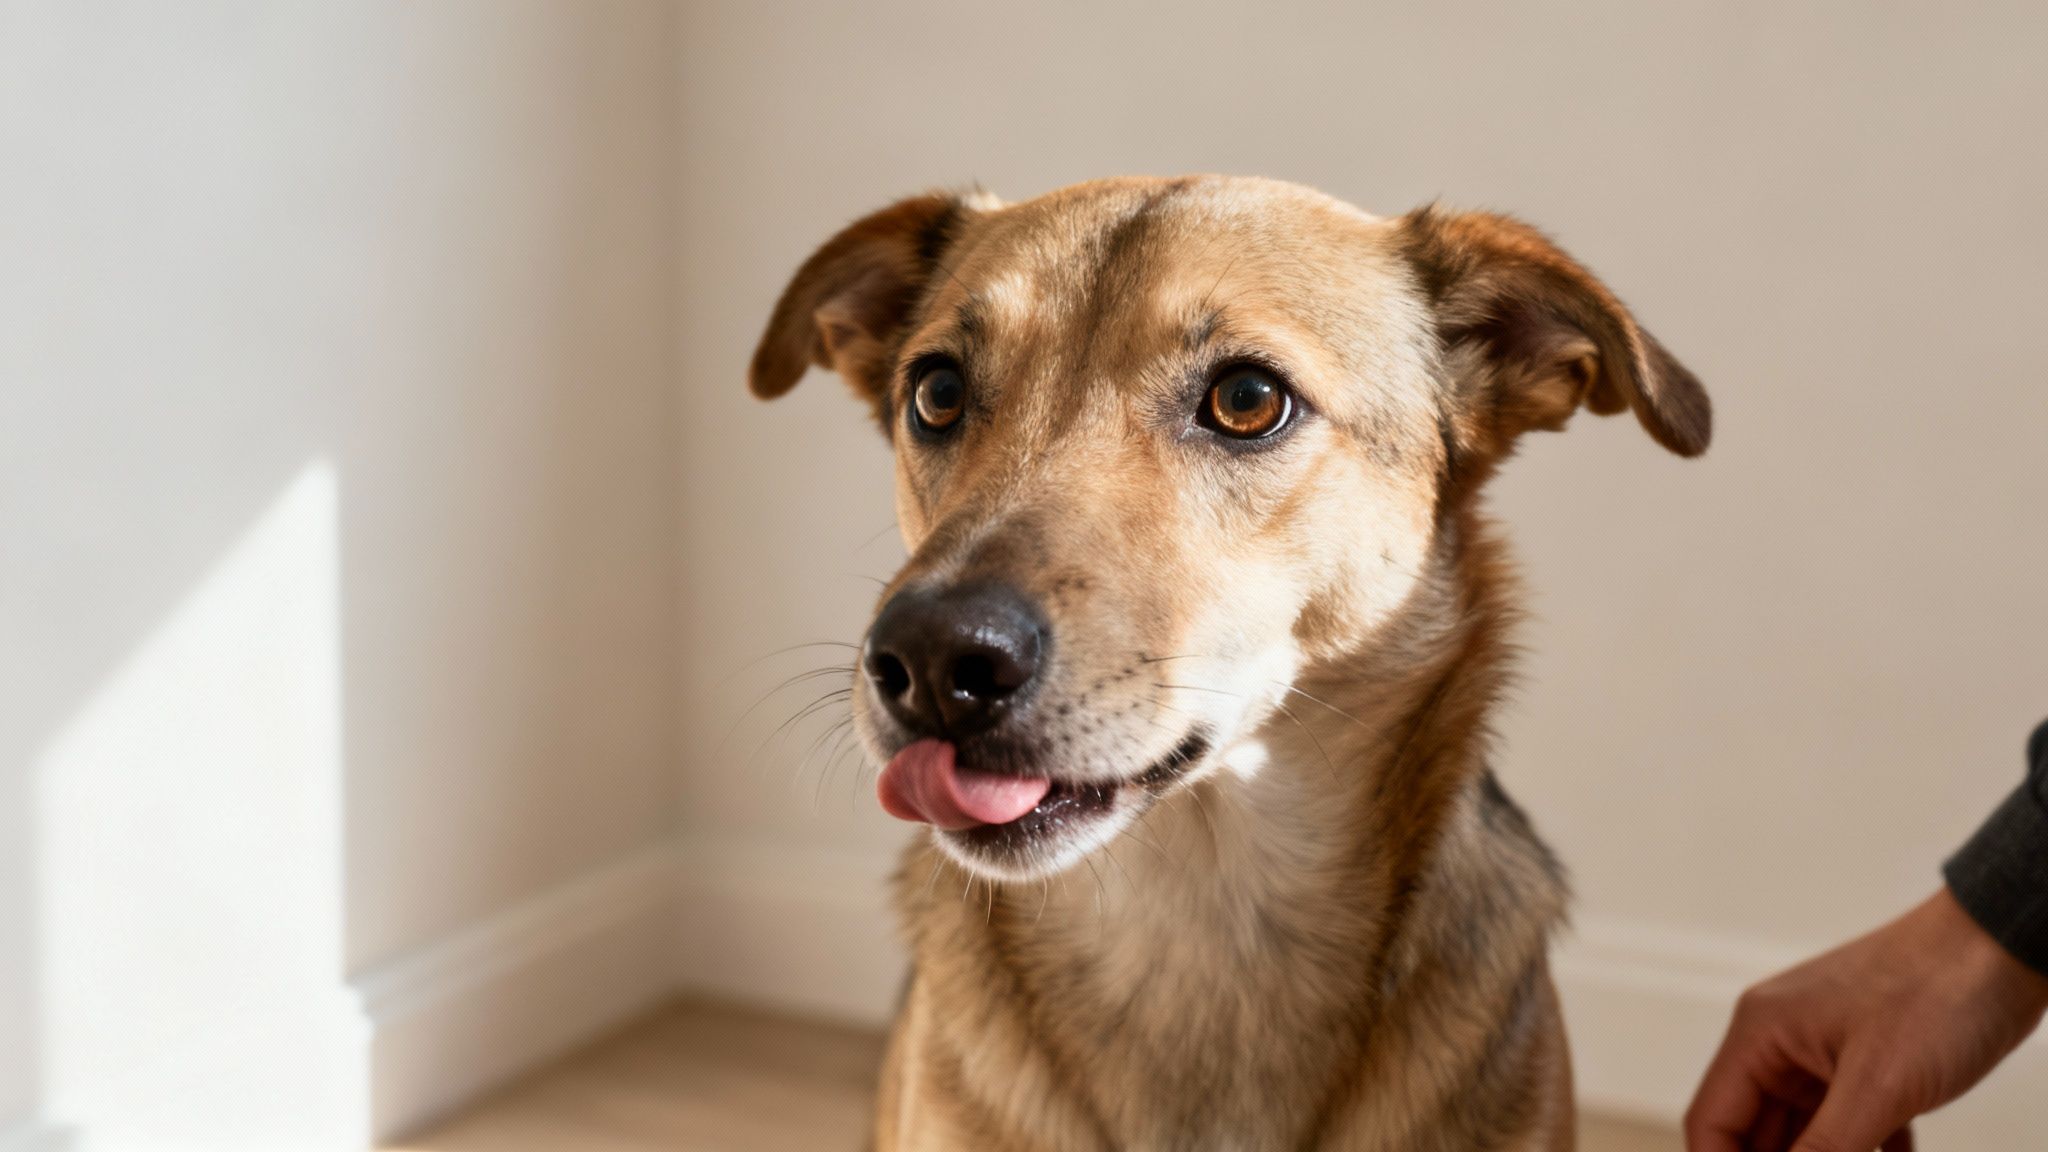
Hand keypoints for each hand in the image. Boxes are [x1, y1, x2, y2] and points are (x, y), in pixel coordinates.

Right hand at [1685, 888, 2047, 1151]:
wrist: (2005, 944)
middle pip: (1756, 1131)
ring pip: (1805, 1131)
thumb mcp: (1878, 1086)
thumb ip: (1825, 1149)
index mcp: (1761, 1034)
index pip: (1712, 1119)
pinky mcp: (1868, 1063)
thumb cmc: (1940, 990)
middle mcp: (1782, 1041)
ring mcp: (1825, 1052)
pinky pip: (1849, 1125)